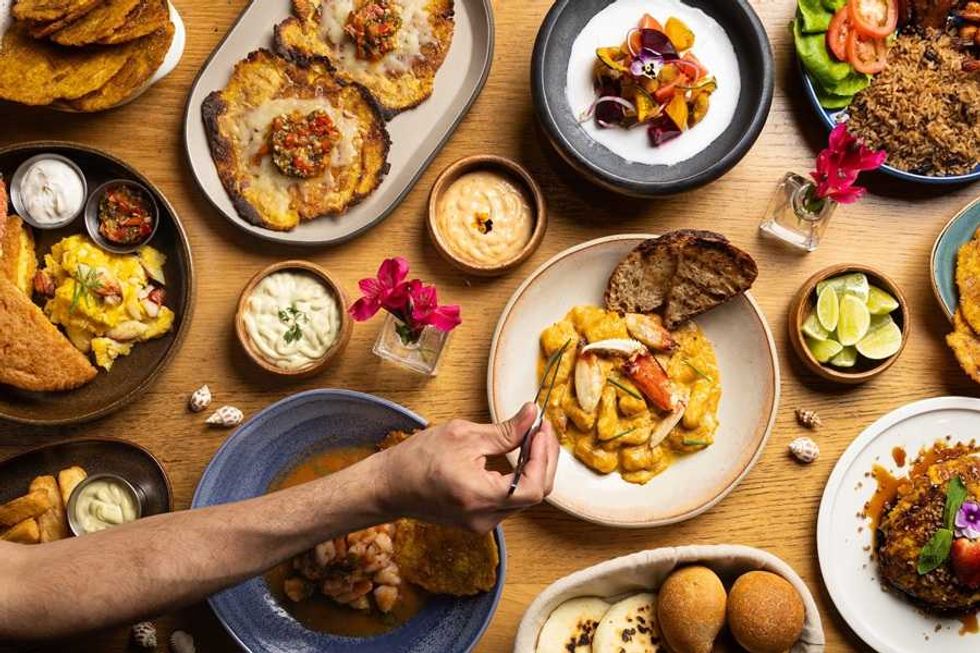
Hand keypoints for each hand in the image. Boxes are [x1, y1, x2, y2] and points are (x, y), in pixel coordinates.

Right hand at [377, 403, 559, 532]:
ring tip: (531, 439)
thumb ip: (504, 430)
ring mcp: (482, 524)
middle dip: (544, 460)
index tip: (541, 431)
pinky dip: (520, 478)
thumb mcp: (462, 435)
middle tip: (542, 430)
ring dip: (534, 468)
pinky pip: (511, 501)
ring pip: (525, 499)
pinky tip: (518, 456)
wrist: (390, 486)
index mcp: (479, 496)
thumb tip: (531, 415)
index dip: (544, 457)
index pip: (533, 488)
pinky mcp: (479, 521)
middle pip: (535, 494)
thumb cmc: (417, 459)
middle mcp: (484, 518)